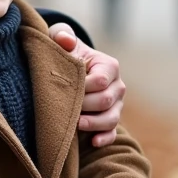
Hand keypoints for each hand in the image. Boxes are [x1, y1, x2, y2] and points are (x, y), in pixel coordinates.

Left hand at [49, 26, 125, 146]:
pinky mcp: (110, 120)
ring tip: (75, 125)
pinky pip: (112, 133)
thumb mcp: (60, 39)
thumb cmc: (64, 52)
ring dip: (93, 124)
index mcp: (109, 65)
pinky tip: (93, 142)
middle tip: (64, 108)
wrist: (68, 69)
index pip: (101, 80)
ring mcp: (116, 105)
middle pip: (106, 101)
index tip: (64, 88)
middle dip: (85, 106)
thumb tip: (66, 41)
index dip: (83, 87)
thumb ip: (62, 35)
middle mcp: (117, 86)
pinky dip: (104, 138)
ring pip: (111, 118)